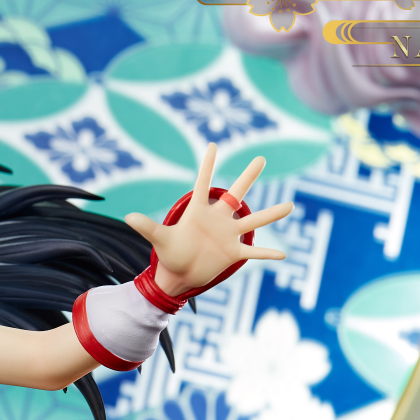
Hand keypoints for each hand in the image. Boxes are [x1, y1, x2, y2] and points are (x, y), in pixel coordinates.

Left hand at [125, 143, 292, 296]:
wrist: (179, 275)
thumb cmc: (170, 254)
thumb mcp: (160, 240)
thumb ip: (147, 227)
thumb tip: (128, 216)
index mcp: (199, 212)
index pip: (203, 184)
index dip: (207, 165)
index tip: (212, 144)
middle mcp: (218, 219)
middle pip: (236, 194)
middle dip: (248, 177)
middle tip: (261, 158)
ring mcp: (228, 235)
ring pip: (254, 222)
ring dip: (272, 214)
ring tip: (291, 205)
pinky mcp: (233, 253)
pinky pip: (254, 252)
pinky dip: (267, 254)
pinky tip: (284, 255)